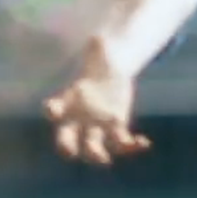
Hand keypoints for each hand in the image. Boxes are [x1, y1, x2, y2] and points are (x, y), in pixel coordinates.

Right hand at [42, 38, 149, 165]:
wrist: (111, 74)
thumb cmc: (100, 62)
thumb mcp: (100, 53)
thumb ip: (99, 48)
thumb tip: (99, 37)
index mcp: (69, 100)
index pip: (54, 108)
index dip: (52, 110)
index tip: (51, 110)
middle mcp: (78, 119)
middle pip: (68, 138)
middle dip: (67, 146)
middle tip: (71, 153)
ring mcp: (97, 128)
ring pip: (93, 148)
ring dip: (98, 155)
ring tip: (105, 159)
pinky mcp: (117, 130)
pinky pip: (122, 144)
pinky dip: (132, 146)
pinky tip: (145, 142)